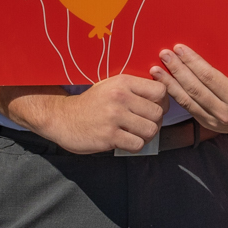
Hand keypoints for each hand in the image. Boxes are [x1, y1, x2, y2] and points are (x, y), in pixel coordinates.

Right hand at [17, 76, 168, 154]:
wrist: (62, 117)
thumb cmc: (92, 104)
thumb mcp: (111, 86)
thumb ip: (134, 89)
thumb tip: (165, 97)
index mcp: (123, 82)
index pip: (160, 91)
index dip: (162, 102)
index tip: (154, 108)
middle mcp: (120, 97)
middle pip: (158, 113)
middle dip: (155, 121)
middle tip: (143, 124)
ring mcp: (114, 117)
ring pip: (151, 130)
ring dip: (146, 135)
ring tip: (136, 133)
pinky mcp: (109, 136)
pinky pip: (137, 144)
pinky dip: (135, 145)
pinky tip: (125, 141)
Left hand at [158, 46, 227, 134]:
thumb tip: (210, 43)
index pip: (209, 77)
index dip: (192, 62)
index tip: (180, 49)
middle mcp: (224, 111)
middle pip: (195, 88)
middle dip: (177, 70)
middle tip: (164, 55)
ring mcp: (213, 120)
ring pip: (187, 100)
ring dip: (170, 83)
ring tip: (156, 69)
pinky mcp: (205, 124)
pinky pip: (187, 107)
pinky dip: (174, 94)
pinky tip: (164, 84)